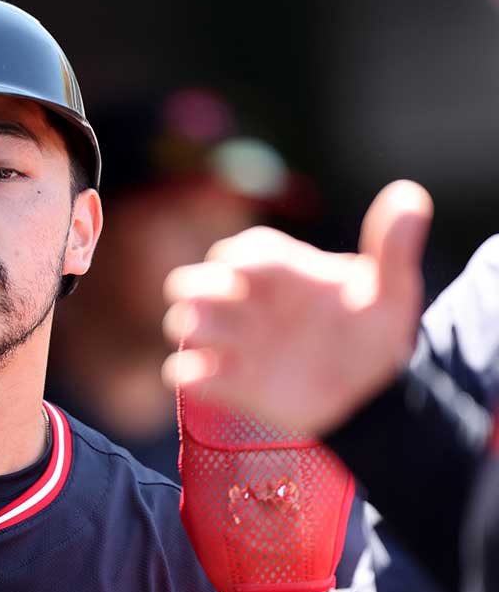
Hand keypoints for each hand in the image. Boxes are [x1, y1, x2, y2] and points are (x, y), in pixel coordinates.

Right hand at [161, 180, 433, 434]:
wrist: (367, 396)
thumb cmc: (372, 335)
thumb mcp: (391, 295)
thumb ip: (392, 249)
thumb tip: (409, 194)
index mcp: (279, 272)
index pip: (242, 250)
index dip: (242, 260)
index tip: (258, 277)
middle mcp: (246, 303)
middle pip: (191, 282)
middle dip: (199, 291)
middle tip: (232, 311)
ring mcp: (232, 341)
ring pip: (182, 322)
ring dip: (195, 329)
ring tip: (233, 345)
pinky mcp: (225, 382)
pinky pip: (183, 373)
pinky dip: (191, 375)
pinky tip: (226, 380)